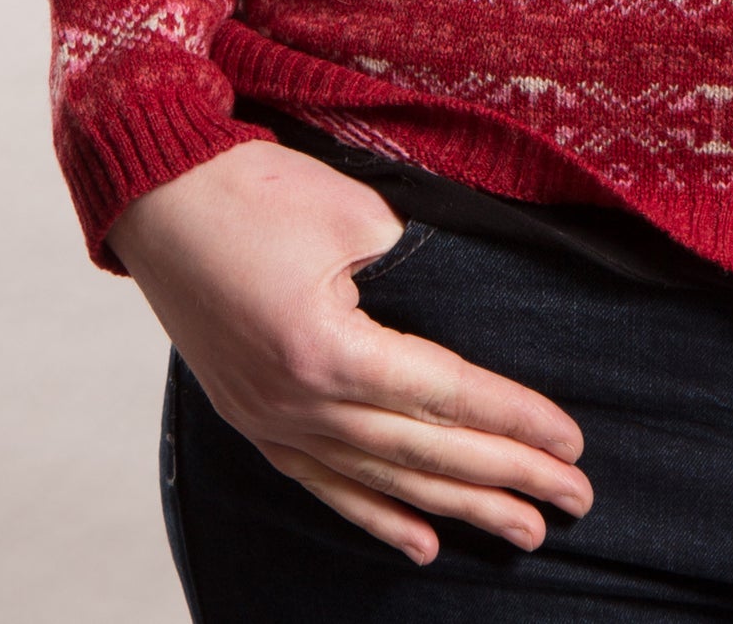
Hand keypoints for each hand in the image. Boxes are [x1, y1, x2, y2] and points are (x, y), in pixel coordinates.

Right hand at [111, 139, 593, 565]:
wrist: (157, 193)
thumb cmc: (257, 189)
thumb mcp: (356, 214)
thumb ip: (416, 274)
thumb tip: (465, 321)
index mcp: (329, 352)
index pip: (447, 397)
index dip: (516, 420)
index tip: (573, 444)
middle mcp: (298, 402)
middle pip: (424, 452)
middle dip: (507, 478)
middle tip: (575, 502)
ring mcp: (270, 418)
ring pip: (383, 478)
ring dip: (457, 506)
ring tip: (523, 532)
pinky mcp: (252, 417)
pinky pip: (324, 482)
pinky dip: (377, 515)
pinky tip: (423, 542)